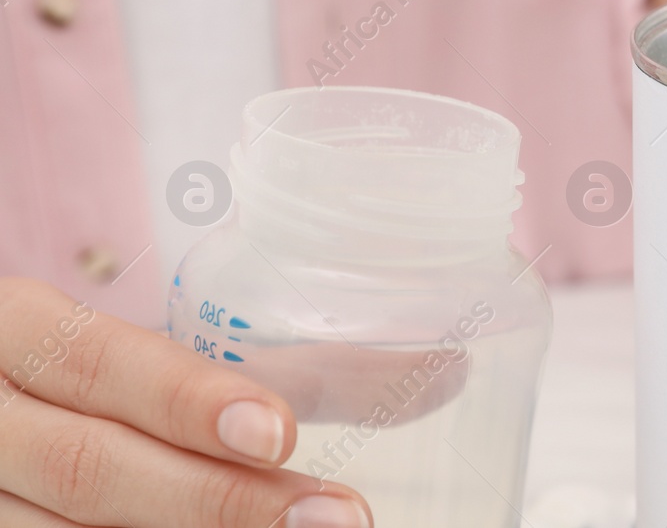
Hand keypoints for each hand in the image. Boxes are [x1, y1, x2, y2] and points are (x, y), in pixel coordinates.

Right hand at [0, 278, 371, 527]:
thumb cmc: (92, 387)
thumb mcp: (154, 359)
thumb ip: (283, 367)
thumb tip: (447, 373)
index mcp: (15, 333)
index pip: (95, 361)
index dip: (185, 400)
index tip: (279, 431)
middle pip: (90, 467)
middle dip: (218, 499)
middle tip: (334, 518)